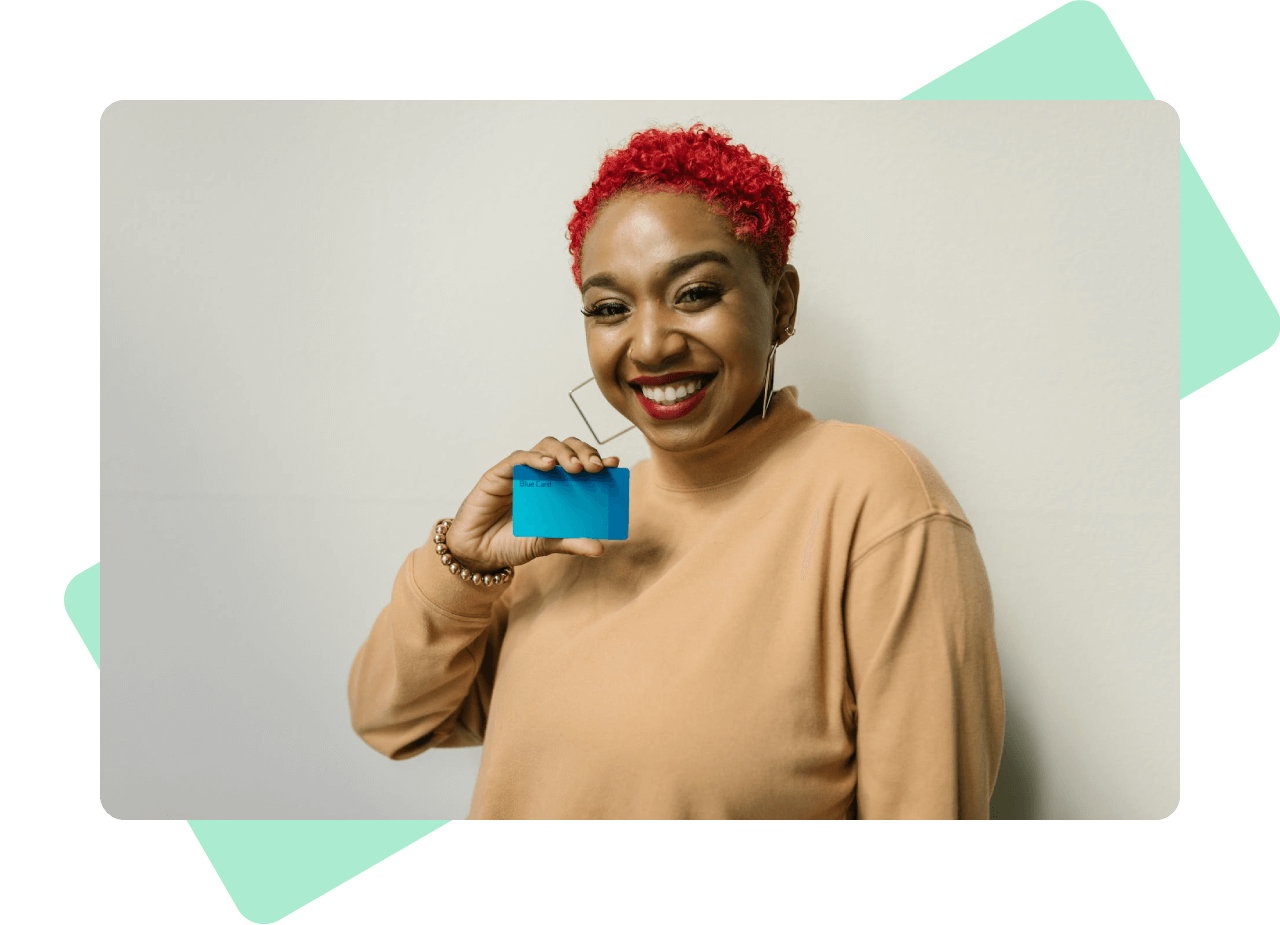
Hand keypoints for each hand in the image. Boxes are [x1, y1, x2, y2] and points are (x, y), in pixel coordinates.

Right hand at [445, 437, 620, 572]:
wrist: (479, 553)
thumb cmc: (512, 543)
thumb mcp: (546, 544)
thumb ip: (571, 542)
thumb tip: (600, 549)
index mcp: (557, 487)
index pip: (581, 465)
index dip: (598, 460)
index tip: (615, 464)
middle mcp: (541, 474)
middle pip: (567, 448)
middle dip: (584, 452)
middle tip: (596, 467)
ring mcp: (521, 471)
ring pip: (546, 446)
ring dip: (564, 453)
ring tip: (576, 468)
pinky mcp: (499, 473)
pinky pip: (519, 458)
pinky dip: (535, 458)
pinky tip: (548, 465)